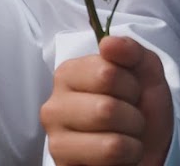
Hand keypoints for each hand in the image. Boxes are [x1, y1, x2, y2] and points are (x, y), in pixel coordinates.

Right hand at [42, 36, 173, 165]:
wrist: (144, 150)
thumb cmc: (140, 112)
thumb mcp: (145, 75)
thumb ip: (131, 52)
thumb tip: (108, 44)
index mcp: (68, 74)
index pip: (107, 73)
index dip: (131, 87)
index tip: (130, 94)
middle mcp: (54, 103)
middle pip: (107, 108)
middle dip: (133, 118)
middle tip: (128, 120)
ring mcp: (54, 135)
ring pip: (109, 135)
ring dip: (132, 140)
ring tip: (122, 138)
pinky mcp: (61, 159)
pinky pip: (109, 155)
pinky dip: (127, 157)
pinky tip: (115, 157)